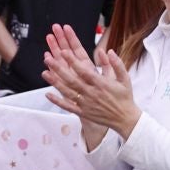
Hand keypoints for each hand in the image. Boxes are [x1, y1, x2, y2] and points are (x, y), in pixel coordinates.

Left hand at [42, 25, 139, 140]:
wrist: (125, 119)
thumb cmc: (125, 97)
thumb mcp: (125, 78)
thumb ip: (117, 64)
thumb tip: (108, 51)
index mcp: (101, 84)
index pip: (84, 71)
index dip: (73, 61)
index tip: (64, 51)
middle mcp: (92, 93)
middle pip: (72, 80)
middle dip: (59, 69)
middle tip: (49, 59)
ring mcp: (86, 104)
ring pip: (68, 92)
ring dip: (55, 82)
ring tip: (44, 73)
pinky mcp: (83, 112)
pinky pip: (68, 106)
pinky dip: (58, 101)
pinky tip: (48, 94)